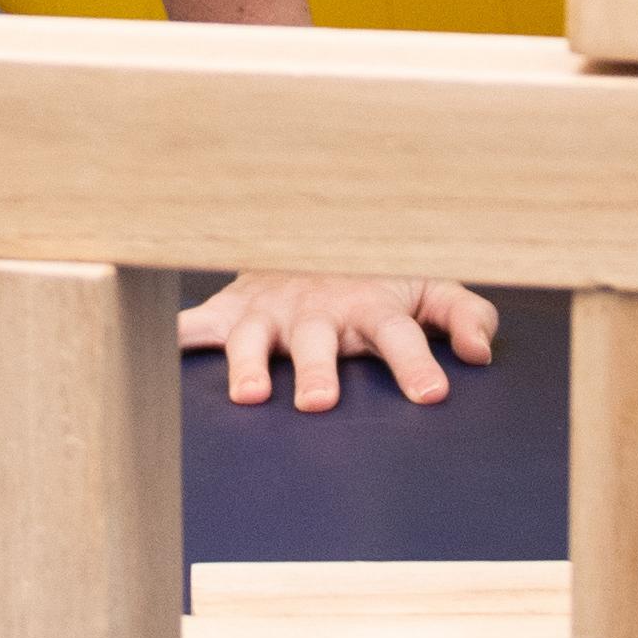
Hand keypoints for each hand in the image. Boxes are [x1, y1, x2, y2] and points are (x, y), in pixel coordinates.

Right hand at [173, 270, 503, 408]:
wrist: (307, 234)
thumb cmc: (375, 275)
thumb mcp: (428, 285)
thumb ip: (462, 314)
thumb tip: (481, 352)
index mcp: (373, 307)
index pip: (401, 335)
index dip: (417, 363)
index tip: (433, 394)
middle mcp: (319, 311)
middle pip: (318, 342)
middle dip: (317, 369)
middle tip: (318, 404)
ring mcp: (270, 312)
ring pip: (255, 338)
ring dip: (248, 365)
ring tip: (248, 396)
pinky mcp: (230, 313)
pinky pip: (195, 326)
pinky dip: (174, 338)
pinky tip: (156, 351)